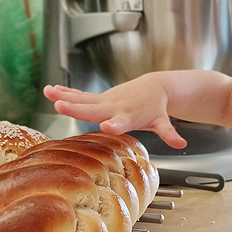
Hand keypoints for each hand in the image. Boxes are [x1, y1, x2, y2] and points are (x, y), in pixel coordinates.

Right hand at [43, 77, 186, 148]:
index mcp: (129, 116)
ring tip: (49, 93)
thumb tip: (182, 144)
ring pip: (82, 99)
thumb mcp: (163, 122)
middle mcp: (114, 107)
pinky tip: (50, 91)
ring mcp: (105, 101)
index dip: (114, 125)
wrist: (154, 87)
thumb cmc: (157, 108)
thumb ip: (169, 133)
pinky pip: (80, 96)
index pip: (121, 121)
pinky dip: (66, 93)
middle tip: (61, 107)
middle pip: (94, 109)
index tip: (106, 126)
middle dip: (77, 109)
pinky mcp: (99, 98)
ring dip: (65, 96)